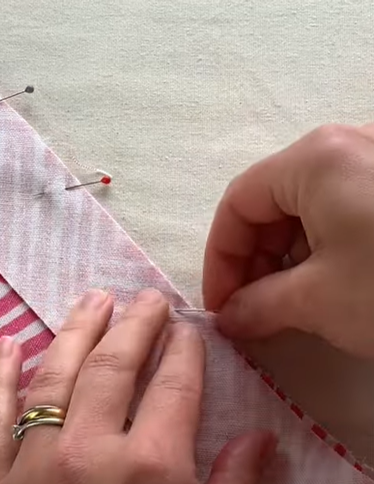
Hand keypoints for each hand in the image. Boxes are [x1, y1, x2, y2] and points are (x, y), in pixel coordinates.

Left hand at [0, 289, 274, 483]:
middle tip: (146, 298)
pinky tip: (5, 342)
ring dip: (75, 331)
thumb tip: (262, 439)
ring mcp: (33, 459)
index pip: (173, 388)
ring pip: (55, 376)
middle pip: (113, 368)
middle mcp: (88, 450)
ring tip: (92, 297)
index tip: (188, 328)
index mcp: (148, 468)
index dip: (184, 353)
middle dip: (135, 327)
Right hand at [203, 124, 373, 357]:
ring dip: (290, 259)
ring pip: (310, 208)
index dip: (220, 259)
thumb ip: (258, 306)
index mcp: (313, 158)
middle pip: (273, 202)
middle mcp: (346, 145)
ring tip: (294, 305)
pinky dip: (327, 250)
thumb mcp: (320, 300)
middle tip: (254, 312)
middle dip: (256, 261)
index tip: (221, 308)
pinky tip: (336, 287)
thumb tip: (229, 320)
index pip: (237, 203)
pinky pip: (347, 211)